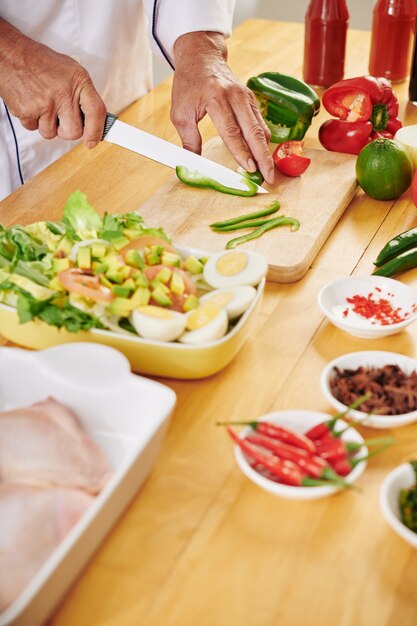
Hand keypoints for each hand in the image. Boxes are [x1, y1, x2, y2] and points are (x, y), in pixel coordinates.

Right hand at [0, 19, 105, 147]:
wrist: (10, 54)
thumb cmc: (41, 63)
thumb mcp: (70, 71)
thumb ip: (82, 95)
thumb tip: (93, 121)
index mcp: (79, 81)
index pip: (96, 111)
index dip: (96, 131)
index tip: (92, 141)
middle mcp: (64, 93)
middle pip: (73, 132)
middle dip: (66, 130)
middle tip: (59, 117)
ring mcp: (45, 104)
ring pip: (51, 134)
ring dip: (46, 125)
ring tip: (42, 105)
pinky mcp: (27, 112)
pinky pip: (33, 128)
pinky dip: (31, 119)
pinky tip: (30, 103)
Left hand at [171, 32, 274, 184]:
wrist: (201, 57)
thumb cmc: (189, 84)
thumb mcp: (180, 112)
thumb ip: (189, 139)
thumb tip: (194, 164)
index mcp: (216, 98)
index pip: (231, 131)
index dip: (241, 151)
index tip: (250, 168)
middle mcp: (235, 96)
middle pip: (253, 131)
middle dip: (262, 157)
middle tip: (268, 177)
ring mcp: (246, 97)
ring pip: (260, 128)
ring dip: (265, 151)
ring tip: (269, 171)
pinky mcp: (251, 100)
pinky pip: (260, 123)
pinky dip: (263, 140)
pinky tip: (264, 155)